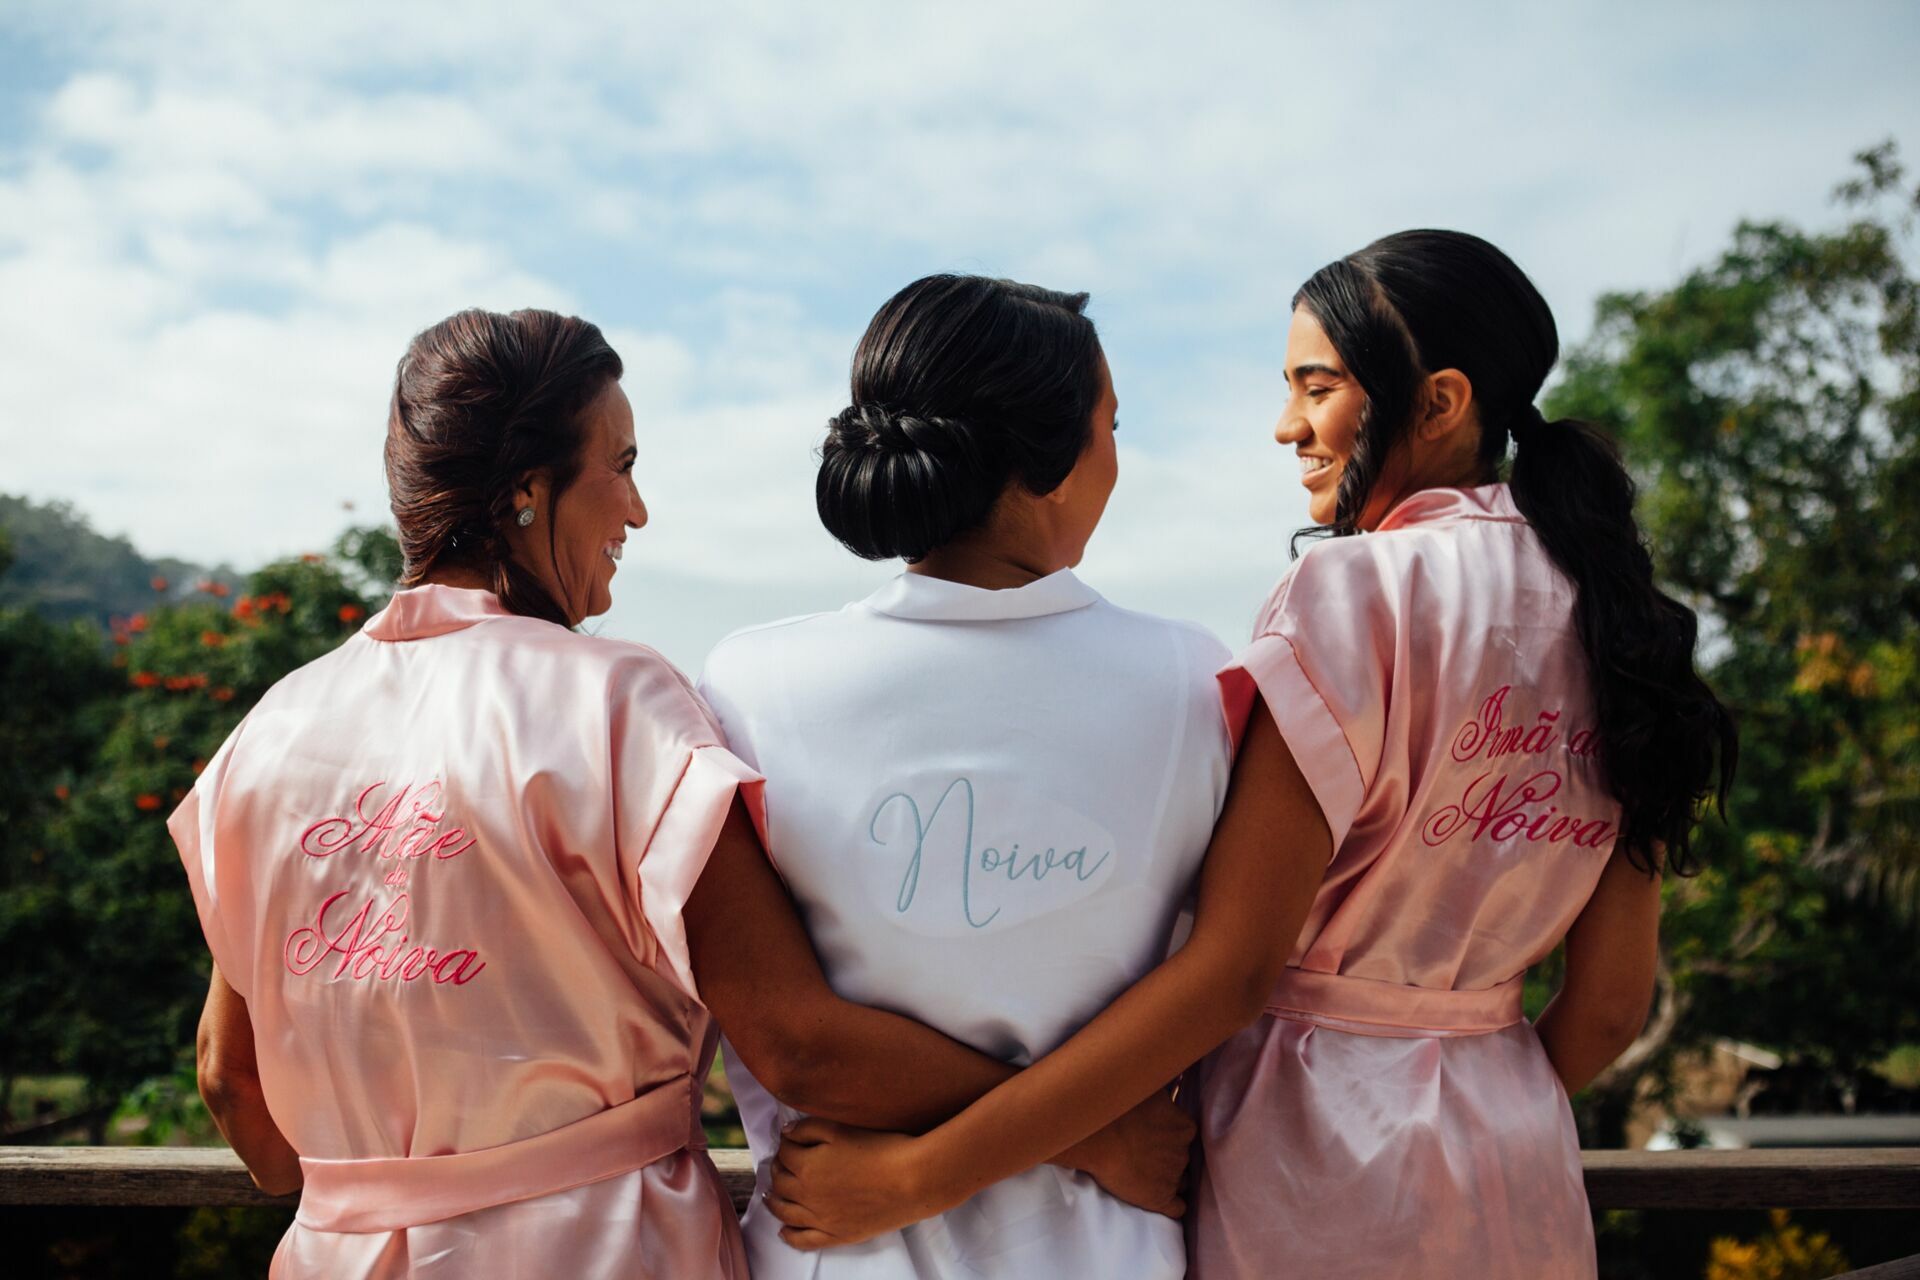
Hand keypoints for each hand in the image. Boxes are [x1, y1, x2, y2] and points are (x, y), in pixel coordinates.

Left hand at [764, 1119, 962, 1250]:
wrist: (911, 1181)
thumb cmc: (880, 1149)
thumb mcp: (841, 1129)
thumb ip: (809, 1127)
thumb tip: (785, 1132)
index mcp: (806, 1166)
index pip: (784, 1153)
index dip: (784, 1144)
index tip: (788, 1141)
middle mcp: (807, 1195)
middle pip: (780, 1183)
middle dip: (776, 1170)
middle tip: (780, 1164)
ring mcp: (821, 1219)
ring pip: (785, 1212)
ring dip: (774, 1201)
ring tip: (770, 1194)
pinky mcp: (837, 1235)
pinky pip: (804, 1240)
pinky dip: (789, 1236)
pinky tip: (784, 1230)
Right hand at [1053, 1089, 1192, 1217]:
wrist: (1097, 1137)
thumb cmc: (1118, 1107)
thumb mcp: (1147, 1087)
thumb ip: (1161, 1084)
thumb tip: (1166, 1069)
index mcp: (1183, 1127)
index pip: (1185, 1134)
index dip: (1171, 1135)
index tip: (1155, 1134)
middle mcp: (1183, 1152)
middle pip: (1181, 1157)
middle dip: (1168, 1156)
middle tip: (1145, 1151)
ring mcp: (1173, 1177)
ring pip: (1181, 1181)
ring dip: (1170, 1178)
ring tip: (1150, 1175)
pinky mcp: (1160, 1199)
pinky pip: (1178, 1208)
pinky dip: (1172, 1204)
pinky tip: (1161, 1198)